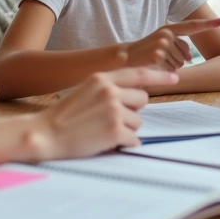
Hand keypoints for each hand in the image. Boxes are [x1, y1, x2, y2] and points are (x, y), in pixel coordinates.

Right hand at [22, 68, 178, 160]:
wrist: (44, 134)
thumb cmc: (64, 115)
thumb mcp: (86, 90)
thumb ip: (109, 88)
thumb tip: (137, 95)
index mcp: (103, 78)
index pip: (139, 74)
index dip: (160, 75)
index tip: (175, 77)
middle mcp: (111, 91)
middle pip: (143, 100)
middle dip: (134, 111)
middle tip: (112, 119)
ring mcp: (114, 111)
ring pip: (138, 122)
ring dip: (126, 130)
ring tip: (102, 131)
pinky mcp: (115, 131)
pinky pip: (133, 140)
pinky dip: (124, 144)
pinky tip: (105, 142)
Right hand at [124, 18, 219, 71]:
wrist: (125, 57)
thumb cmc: (146, 52)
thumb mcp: (163, 45)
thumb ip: (178, 47)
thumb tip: (189, 57)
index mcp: (169, 28)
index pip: (191, 26)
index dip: (207, 24)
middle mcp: (167, 33)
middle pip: (185, 54)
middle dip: (176, 61)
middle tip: (159, 58)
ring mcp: (163, 43)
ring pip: (179, 63)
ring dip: (169, 66)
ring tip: (155, 61)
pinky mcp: (159, 54)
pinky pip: (171, 68)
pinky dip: (164, 71)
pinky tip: (153, 65)